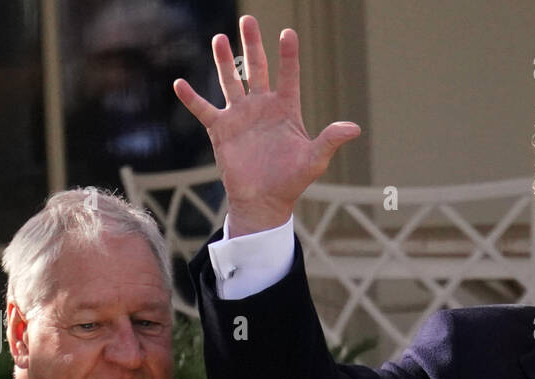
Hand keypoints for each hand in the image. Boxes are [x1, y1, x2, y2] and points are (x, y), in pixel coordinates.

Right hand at [173, 14, 360, 235]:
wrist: (264, 201)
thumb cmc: (292, 181)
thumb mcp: (314, 159)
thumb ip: (330, 140)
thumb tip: (354, 128)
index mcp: (285, 109)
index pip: (288, 75)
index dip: (288, 55)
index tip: (288, 34)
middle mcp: (261, 106)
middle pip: (256, 68)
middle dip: (252, 44)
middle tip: (248, 20)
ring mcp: (240, 115)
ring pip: (230, 81)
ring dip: (224, 61)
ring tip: (220, 39)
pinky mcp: (221, 130)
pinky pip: (204, 110)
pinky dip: (192, 98)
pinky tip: (180, 84)